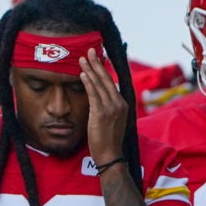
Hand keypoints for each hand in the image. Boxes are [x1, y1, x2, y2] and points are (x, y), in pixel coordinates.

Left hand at [81, 46, 130, 167]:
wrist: (110, 155)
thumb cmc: (109, 140)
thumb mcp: (112, 120)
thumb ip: (108, 107)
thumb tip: (99, 97)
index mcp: (123, 104)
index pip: (112, 82)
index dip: (104, 69)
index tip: (99, 57)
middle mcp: (119, 103)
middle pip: (107, 79)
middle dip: (98, 63)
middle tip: (90, 50)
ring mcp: (111, 108)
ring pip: (99, 85)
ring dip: (90, 70)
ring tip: (82, 59)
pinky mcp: (101, 114)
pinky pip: (94, 95)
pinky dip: (88, 83)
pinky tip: (82, 74)